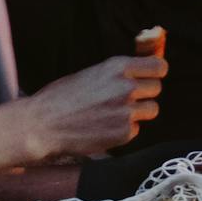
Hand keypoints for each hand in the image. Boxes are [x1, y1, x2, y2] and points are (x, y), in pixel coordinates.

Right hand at [0, 51, 167, 175]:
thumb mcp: (91, 73)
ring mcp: (127, 112)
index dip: (155, 72)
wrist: (43, 125)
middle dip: (145, 93)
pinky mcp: (124, 133)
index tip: (151, 76)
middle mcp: (126, 87)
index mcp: (117, 67)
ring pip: (152, 110)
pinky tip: (105, 128)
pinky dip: (125, 130)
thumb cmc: (61, 96)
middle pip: (157, 88)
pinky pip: (136, 129)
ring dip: (139, 112)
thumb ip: (117, 73)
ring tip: (116, 114)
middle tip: (127, 98)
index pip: (159, 66)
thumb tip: (139, 70)